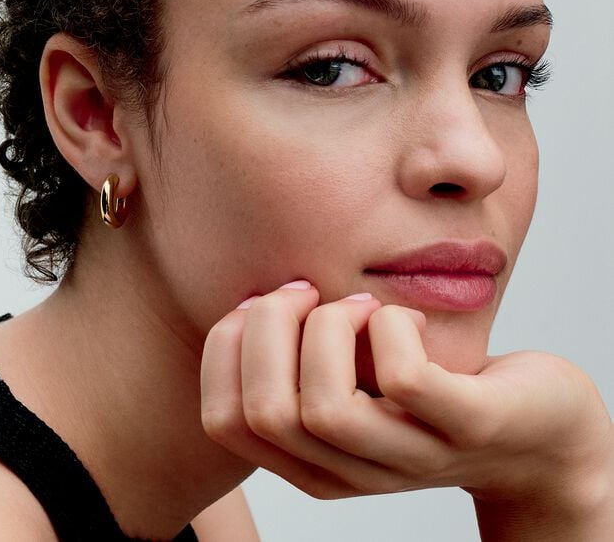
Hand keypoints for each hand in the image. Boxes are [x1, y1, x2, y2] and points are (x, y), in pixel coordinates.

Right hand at [200, 282, 612, 539]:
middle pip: (267, 412)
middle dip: (269, 327)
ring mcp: (411, 456)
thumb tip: (248, 299)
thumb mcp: (351, 377)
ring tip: (359, 305)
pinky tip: (402, 317)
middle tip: (306, 291)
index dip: (225, 347)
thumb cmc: (429, 385)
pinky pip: (406, 380)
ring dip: (329, 327)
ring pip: (327, 409)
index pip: (224, 421)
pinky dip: (390, 326)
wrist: (539, 429)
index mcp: (311, 460)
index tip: (257, 301)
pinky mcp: (468, 428)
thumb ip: (298, 356)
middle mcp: (352, 471)